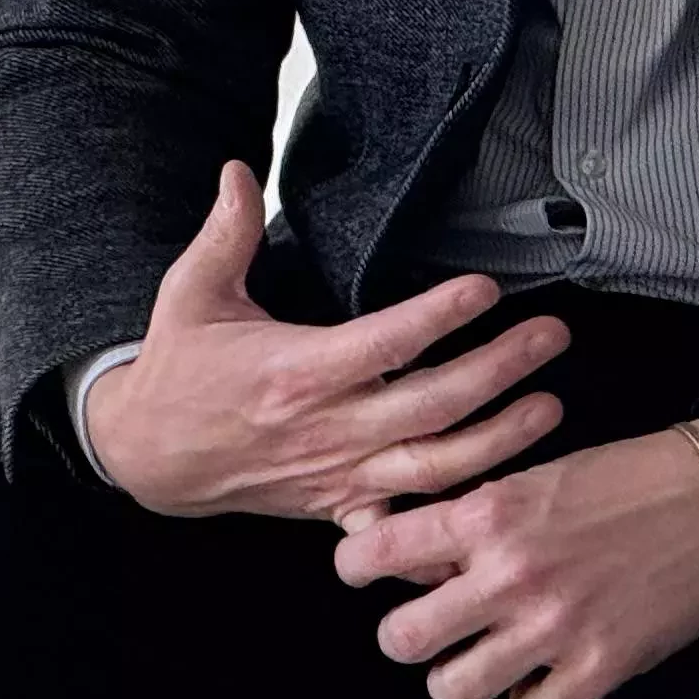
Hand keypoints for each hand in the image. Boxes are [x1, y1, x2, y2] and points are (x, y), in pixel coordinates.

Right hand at [83, 162, 568, 520]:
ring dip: (500, 439)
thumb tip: (239, 168)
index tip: (485, 289)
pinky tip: (497, 510)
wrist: (147, 453)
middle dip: (500, 369)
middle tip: (551, 335)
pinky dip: (448, 530)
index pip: (386, 341)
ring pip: (436, 465)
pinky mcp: (338, 506)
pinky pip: (404, 529)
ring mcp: (338, 473)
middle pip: (432, 402)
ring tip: (550, 405)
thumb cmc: (178, 369)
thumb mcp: (190, 292)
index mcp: (296, 370)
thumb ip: (225, 231)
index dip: (440, 316)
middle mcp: (327, 427)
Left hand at [332, 421, 698, 698]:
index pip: (373, 554)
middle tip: (425, 628)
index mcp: (485, 514)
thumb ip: (468, 521)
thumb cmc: (621, 480)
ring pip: (454, 688)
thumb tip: (409, 562)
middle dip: (404, 637)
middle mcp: (509, 574)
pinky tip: (538, 679)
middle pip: (402, 639)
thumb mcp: (529, 478)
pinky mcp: (602, 666)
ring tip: (477, 660)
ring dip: (459, 677)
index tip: (364, 574)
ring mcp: (554, 627)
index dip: (356, 568)